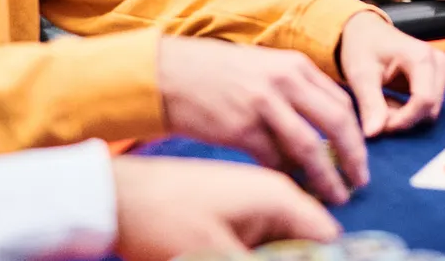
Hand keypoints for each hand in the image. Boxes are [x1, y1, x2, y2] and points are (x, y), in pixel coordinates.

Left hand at [112, 155, 338, 260]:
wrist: (116, 195)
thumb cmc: (165, 222)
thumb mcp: (218, 257)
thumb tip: (306, 258)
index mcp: (279, 197)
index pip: (328, 235)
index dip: (326, 258)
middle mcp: (275, 190)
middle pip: (309, 236)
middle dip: (300, 255)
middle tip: (257, 257)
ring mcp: (256, 193)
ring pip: (286, 236)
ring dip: (279, 252)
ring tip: (236, 252)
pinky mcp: (237, 201)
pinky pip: (265, 230)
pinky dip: (261, 247)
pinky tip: (236, 252)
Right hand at [156, 36, 368, 205]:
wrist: (171, 73)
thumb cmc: (218, 73)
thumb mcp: (266, 67)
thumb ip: (295, 89)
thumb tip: (324, 126)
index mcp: (296, 65)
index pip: (342, 101)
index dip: (356, 132)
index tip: (361, 155)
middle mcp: (285, 81)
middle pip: (337, 122)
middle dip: (353, 155)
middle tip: (360, 180)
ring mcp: (264, 104)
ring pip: (309, 147)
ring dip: (326, 176)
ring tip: (335, 194)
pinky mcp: (240, 128)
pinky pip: (273, 160)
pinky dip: (286, 177)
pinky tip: (291, 188)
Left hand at [336, 11, 444, 137]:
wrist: (367, 33)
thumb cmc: (363, 47)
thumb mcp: (361, 74)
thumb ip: (370, 104)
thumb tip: (374, 134)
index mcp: (422, 57)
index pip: (424, 100)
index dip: (404, 120)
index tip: (380, 127)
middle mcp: (439, 63)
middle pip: (430, 107)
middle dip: (404, 119)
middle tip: (376, 116)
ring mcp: (442, 70)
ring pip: (431, 109)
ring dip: (406, 116)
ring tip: (381, 106)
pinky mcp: (440, 78)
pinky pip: (429, 106)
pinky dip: (409, 111)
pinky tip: (391, 103)